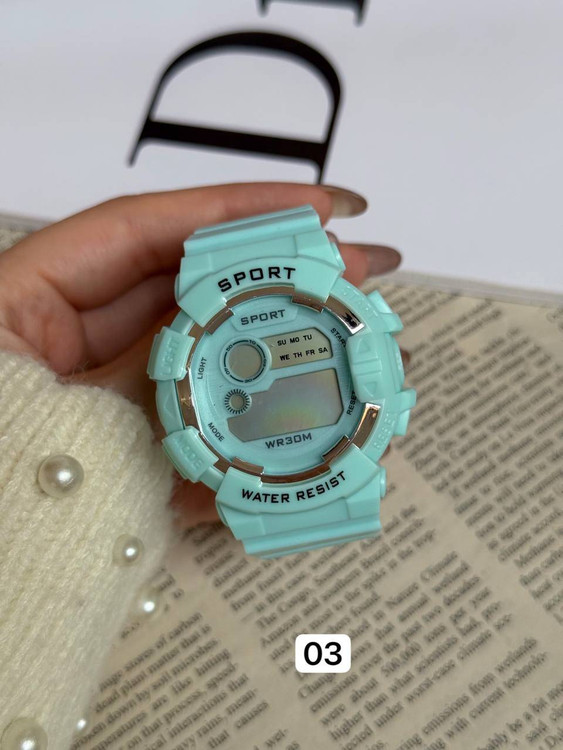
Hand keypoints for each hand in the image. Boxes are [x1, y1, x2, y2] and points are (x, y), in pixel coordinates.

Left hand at [0, 182, 400, 526]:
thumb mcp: (44, 410)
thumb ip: (136, 371)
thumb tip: (236, 338)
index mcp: (26, 303)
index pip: (140, 232)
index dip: (233, 211)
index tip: (317, 208)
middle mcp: (71, 346)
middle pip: (192, 294)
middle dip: (282, 277)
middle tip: (366, 269)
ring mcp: (106, 402)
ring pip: (207, 367)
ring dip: (284, 364)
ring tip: (363, 356)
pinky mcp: (130, 458)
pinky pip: (197, 439)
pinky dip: (252, 444)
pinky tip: (315, 440)